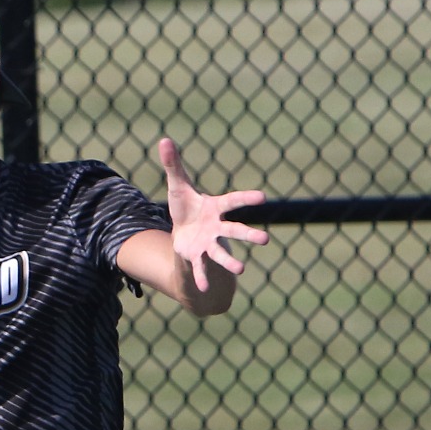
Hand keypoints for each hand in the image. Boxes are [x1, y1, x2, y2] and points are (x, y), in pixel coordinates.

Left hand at [158, 137, 267, 292]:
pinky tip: (202, 289)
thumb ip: (174, 165)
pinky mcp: (197, 257)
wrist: (183, 233)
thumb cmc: (185, 206)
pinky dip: (201, 277)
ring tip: (241, 270)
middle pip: (234, 231)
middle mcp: (217, 227)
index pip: (233, 201)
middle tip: (265, 241)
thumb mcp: (177, 185)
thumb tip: (164, 140)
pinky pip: (200, 268)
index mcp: (216, 208)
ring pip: (221, 254)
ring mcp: (209, 244)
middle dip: (248, 235)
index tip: (262, 197)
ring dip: (230, 262)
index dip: (246, 198)